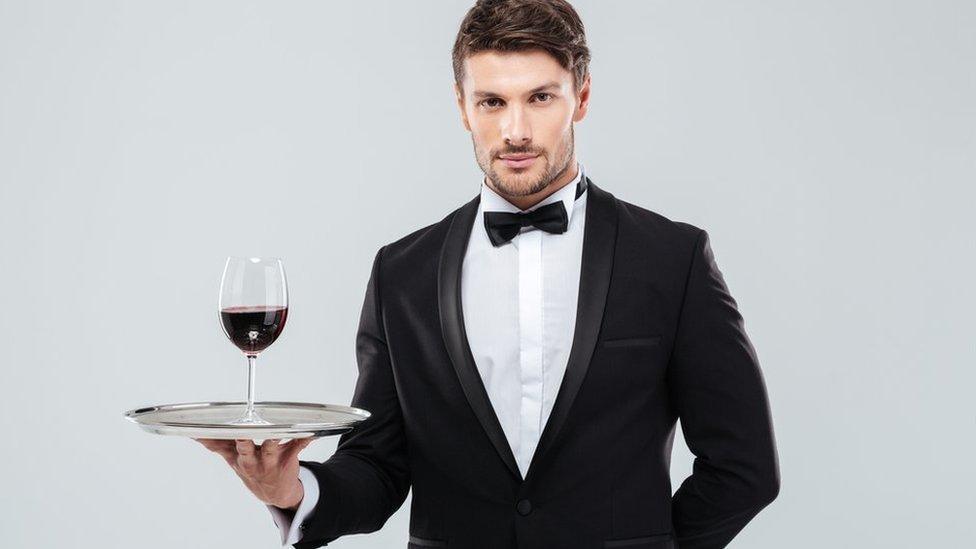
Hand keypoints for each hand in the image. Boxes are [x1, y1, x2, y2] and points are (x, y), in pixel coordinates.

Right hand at [194, 437, 314, 509]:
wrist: (276, 492)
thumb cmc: (253, 469)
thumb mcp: (232, 460)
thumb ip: (216, 445)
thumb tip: (195, 432)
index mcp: (237, 457)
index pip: (221, 446)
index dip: (210, 438)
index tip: (200, 429)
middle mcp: (251, 461)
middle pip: (244, 449)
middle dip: (242, 440)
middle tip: (241, 430)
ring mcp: (270, 461)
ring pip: (270, 448)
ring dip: (272, 440)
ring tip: (275, 432)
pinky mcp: (287, 459)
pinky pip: (297, 447)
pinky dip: (304, 439)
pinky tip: (310, 433)